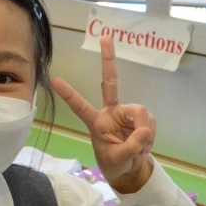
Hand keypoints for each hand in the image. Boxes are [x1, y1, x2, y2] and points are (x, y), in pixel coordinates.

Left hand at [52, 36, 155, 193]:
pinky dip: (151, 137)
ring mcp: (126, 113)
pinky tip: (145, 146)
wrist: (130, 169)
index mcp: (96, 122)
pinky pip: (150, 123)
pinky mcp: (141, 118)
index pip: (80, 107)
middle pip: (110, 82)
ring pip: (141, 113)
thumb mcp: (120, 159)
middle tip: (105, 36)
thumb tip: (144, 130)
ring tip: (141, 150)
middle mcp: (110, 112)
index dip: (69, 95)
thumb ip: (131, 147)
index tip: (55, 80)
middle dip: (108, 59)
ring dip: (145, 133)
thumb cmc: (115, 163)